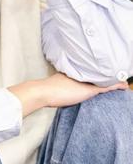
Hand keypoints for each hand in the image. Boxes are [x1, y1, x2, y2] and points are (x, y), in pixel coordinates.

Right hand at [9, 73, 127, 116]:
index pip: (87, 72)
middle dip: (106, 74)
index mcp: (71, 73)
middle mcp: (80, 75)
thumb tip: (50, 87)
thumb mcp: (53, 84)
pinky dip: (115, 86)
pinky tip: (123, 86)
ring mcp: (85, 82)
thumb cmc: (44, 91)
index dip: (95, 72)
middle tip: (116, 73)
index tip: (102, 71)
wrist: (41, 92)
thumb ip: (58, 84)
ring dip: (112, 79)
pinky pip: (106, 87)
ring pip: (103, 79)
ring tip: (121, 78)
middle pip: (96, 74)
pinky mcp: (89, 90)